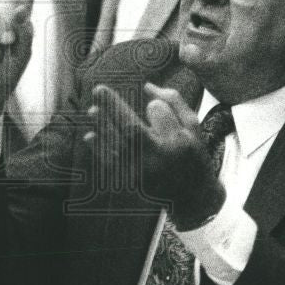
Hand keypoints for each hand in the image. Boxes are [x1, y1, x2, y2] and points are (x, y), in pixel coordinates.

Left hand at [85, 81, 224, 228]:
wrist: (193, 198)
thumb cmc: (193, 155)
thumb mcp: (192, 127)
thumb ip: (173, 103)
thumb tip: (147, 86)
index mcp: (177, 145)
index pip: (150, 121)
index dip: (126, 106)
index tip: (114, 88)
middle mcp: (158, 161)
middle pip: (129, 133)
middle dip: (112, 110)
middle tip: (98, 90)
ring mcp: (142, 175)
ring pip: (117, 148)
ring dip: (103, 128)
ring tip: (92, 111)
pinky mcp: (132, 185)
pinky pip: (112, 165)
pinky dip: (100, 150)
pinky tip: (90, 137)